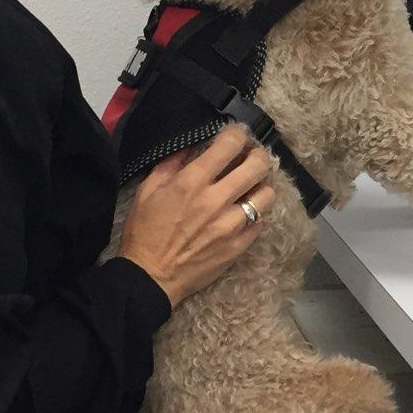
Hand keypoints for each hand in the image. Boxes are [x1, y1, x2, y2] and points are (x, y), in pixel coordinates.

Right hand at [115, 124, 275, 309]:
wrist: (151, 277)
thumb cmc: (145, 232)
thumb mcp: (148, 190)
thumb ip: (171, 164)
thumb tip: (192, 146)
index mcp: (192, 182)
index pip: (230, 145)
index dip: (238, 134)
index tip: (236, 135)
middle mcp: (216, 200)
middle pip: (258, 166)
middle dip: (258, 155)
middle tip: (252, 157)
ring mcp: (232, 225)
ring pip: (267, 194)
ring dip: (260, 186)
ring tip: (251, 187)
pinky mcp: (239, 246)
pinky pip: (261, 222)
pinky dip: (255, 214)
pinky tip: (244, 213)